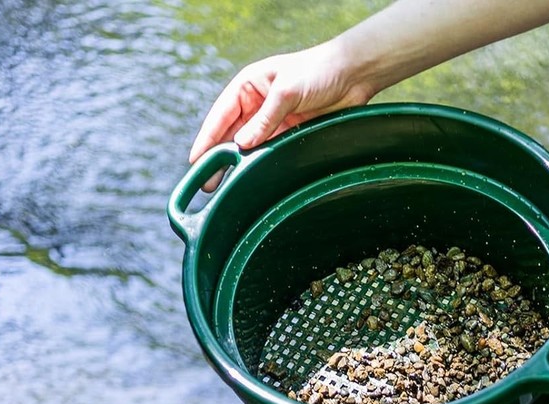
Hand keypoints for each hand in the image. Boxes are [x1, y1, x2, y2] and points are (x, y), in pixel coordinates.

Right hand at [188, 42, 372, 188]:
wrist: (353, 76)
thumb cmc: (318, 71)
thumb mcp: (287, 91)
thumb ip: (265, 118)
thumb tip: (241, 144)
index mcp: (249, 86)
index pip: (220, 115)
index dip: (206, 138)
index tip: (195, 160)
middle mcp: (257, 104)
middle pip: (230, 135)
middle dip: (218, 158)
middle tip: (207, 183)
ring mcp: (273, 121)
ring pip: (249, 148)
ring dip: (238, 166)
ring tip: (224, 188)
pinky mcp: (290, 134)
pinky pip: (270, 153)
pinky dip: (260, 166)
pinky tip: (252, 180)